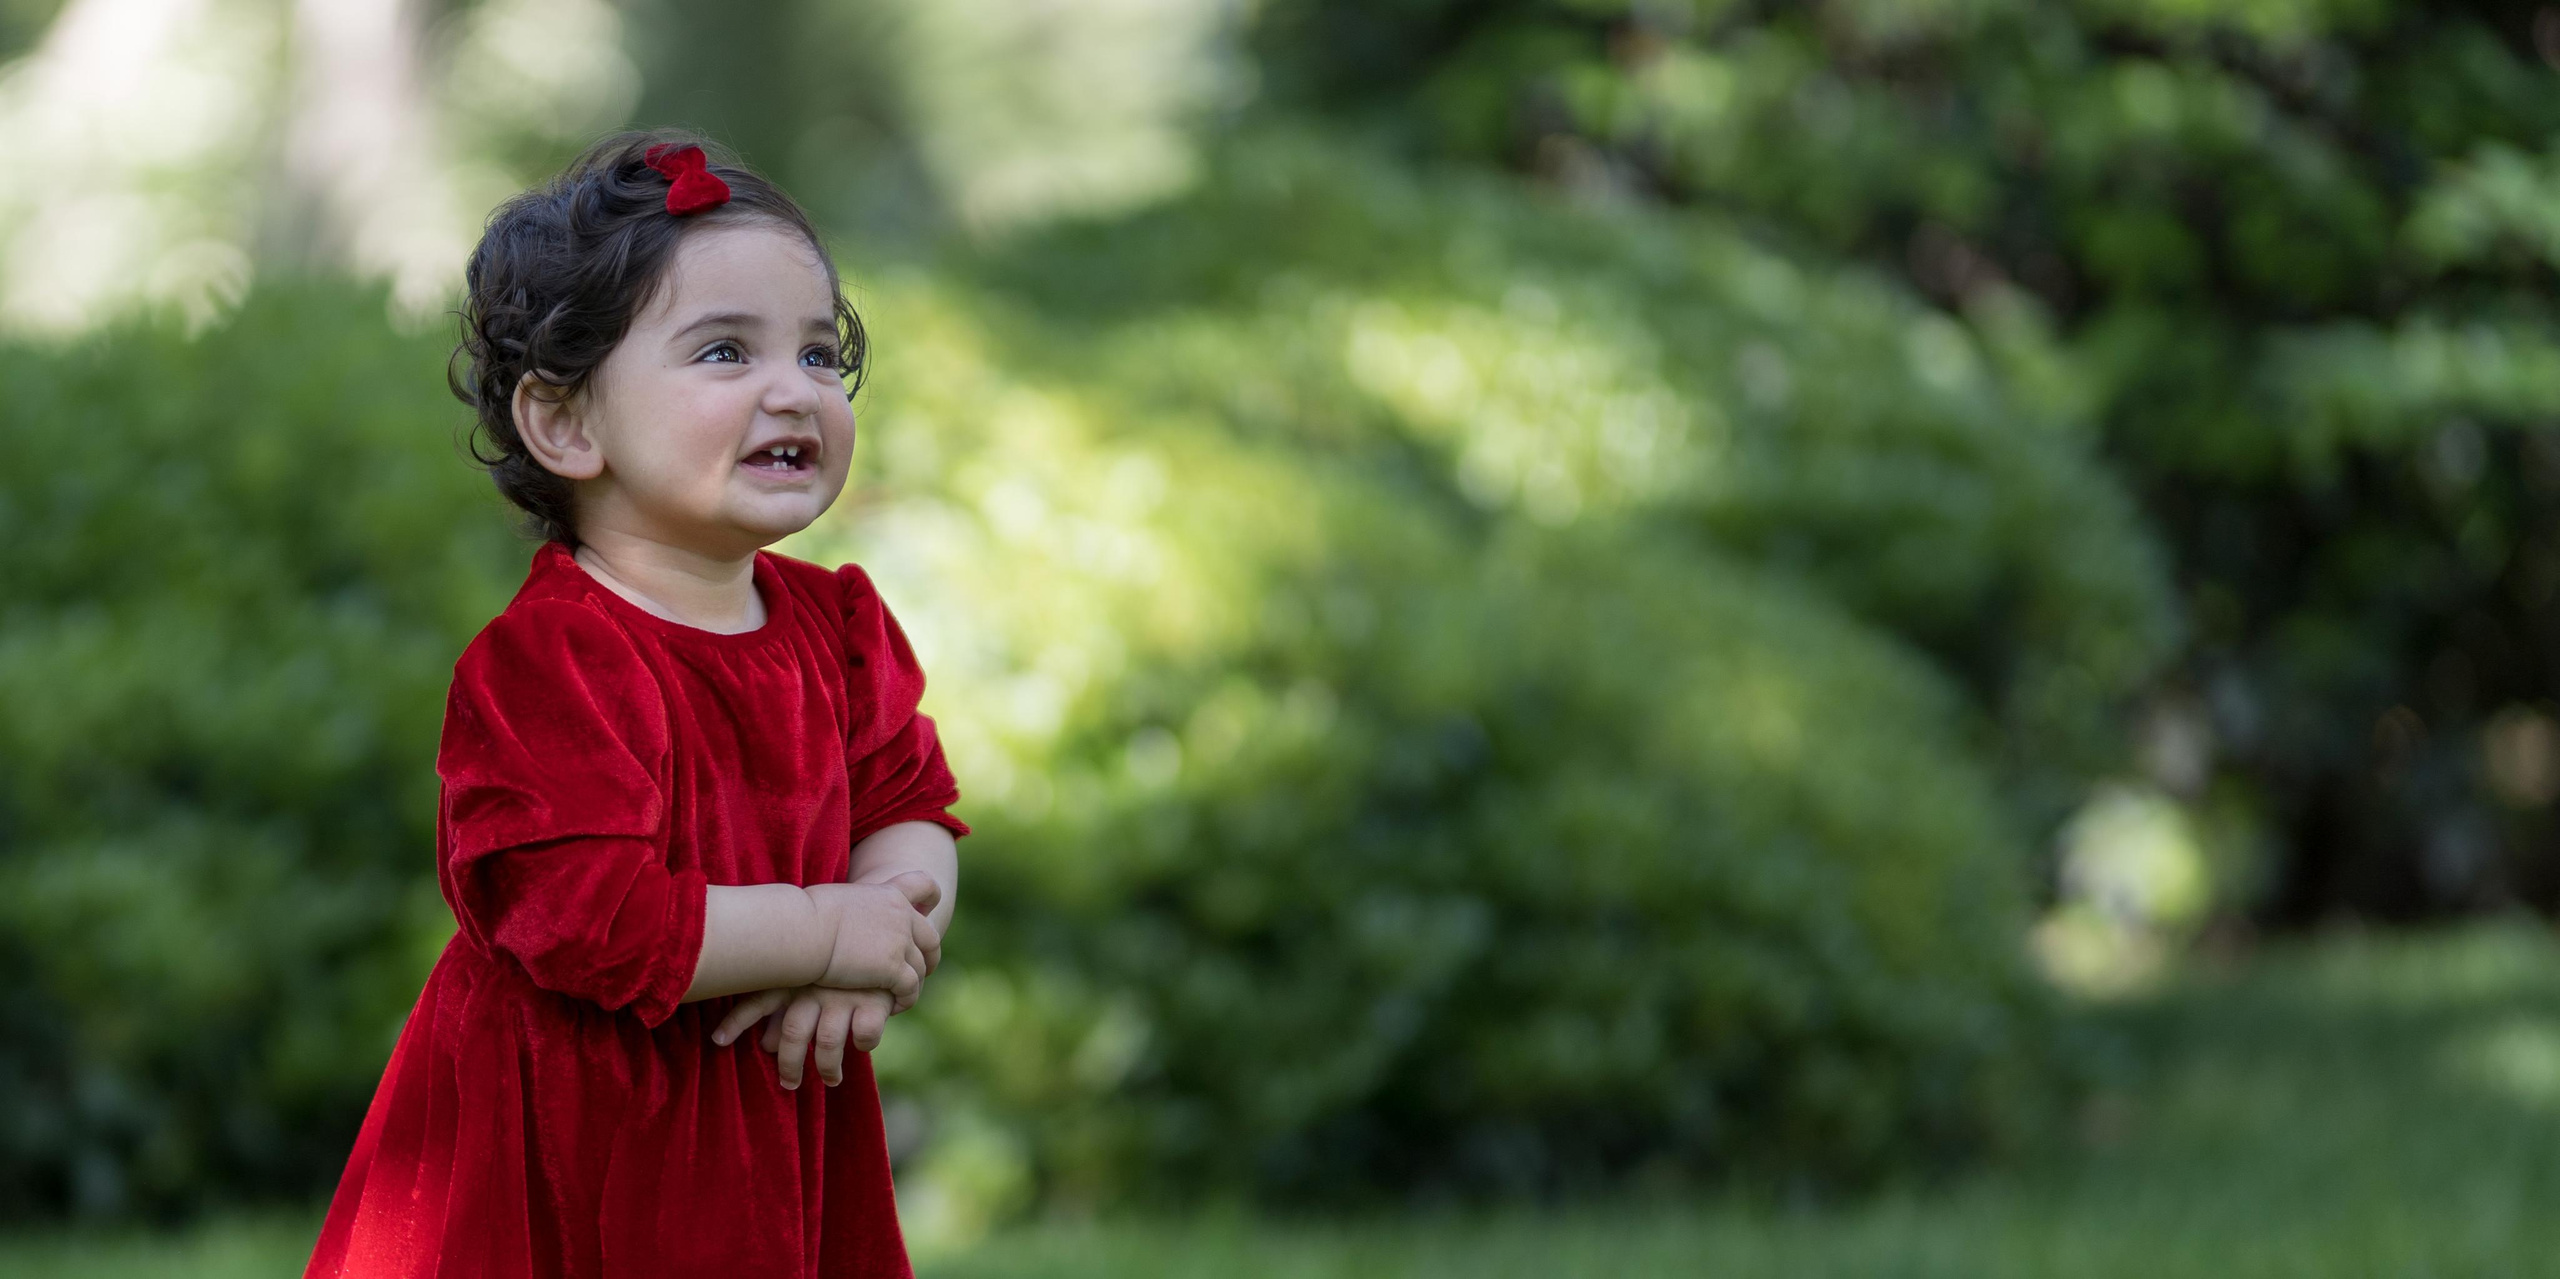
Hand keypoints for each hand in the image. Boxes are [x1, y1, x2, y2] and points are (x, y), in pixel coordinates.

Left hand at [711, 985, 894, 1088]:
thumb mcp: (808, 980)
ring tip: (830, 1080)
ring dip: (827, 1068)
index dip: (736, 1021)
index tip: (717, 1041)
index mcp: (795, 979)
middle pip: (793, 1035)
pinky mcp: (875, 1001)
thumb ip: (785, 1010)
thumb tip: (766, 1045)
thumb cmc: (839, 968)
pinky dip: (863, 1046)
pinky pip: (865, 1036)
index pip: (758, 1000)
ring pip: (827, 1045)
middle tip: (789, 1084)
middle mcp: (815, 988)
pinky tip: (861, 1047)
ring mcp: (845, 996)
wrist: (886, 935)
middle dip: (790, 1066)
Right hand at [806, 874, 941, 998]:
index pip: (923, 885)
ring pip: (920, 968)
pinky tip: (892, 1008)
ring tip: (899, 997)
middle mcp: (901, 916)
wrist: (801, 930)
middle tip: (922, 971)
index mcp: (887, 894)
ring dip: (912, 984)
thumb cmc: (805, 916)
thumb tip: (837, 920)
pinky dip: (905, 1000)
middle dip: (929, 957)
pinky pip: (910, 989)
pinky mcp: (893, 968)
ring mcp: (900, 942)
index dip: (930, 896)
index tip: (929, 907)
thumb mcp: (835, 902)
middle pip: (929, 938)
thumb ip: (849, 911)